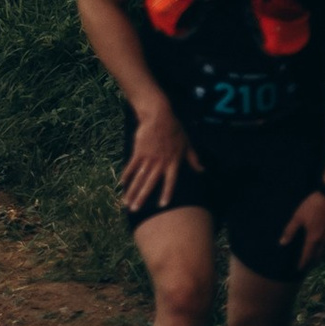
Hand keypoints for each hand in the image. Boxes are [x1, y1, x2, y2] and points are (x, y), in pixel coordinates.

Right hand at [118, 97, 191, 211]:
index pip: (170, 182)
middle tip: (135, 210)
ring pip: (139, 177)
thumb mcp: (187, 144)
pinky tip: (122, 184)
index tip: (162, 206)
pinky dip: (126, 175)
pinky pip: (131, 165)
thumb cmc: (174, 129)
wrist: (158, 115)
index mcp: (173, 163)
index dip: (166, 193)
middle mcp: (160, 163)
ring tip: (127, 202)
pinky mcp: (138, 151)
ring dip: (132, 191)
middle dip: (142, 198)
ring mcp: (148, 157)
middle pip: (150, 183)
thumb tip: (202, 170)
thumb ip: (193, 159)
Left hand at [280, 185, 324, 271]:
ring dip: (319, 257)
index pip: (307, 255)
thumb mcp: (298, 217)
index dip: (303, 263)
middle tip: (307, 267)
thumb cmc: (312, 206)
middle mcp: (324, 240)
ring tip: (315, 260)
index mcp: (313, 238)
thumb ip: (290, 231)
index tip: (299, 270)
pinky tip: (324, 247)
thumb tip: (282, 244)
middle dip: (312, 263)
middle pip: (318, 256)